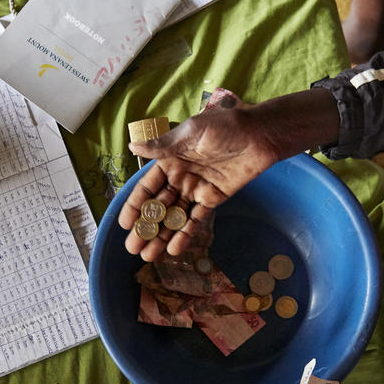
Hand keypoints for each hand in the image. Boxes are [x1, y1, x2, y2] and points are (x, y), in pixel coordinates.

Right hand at [120, 96, 280, 260]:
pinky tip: (173, 249)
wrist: (259, 136)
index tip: (125, 224)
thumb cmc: (225, 127)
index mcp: (170, 160)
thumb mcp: (191, 133)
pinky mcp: (213, 199)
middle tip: (132, 248)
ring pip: (174, 217)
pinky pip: (196, 219)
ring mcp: (196, 190)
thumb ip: (163, 146)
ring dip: (161, 236)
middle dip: (145, 228)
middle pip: (158, 207)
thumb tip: (133, 147)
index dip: (136, 206)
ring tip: (148, 256)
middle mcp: (179, 177)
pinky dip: (185, 234)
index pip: (147, 187)